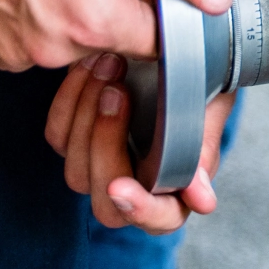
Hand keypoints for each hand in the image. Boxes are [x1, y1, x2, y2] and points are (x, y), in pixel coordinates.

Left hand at [45, 50, 230, 232]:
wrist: (173, 50)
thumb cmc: (200, 84)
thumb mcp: (210, 112)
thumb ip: (203, 154)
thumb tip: (203, 202)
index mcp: (174, 191)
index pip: (158, 219)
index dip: (140, 210)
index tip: (120, 188)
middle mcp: (133, 188)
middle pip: (106, 203)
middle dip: (106, 147)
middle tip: (118, 93)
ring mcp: (99, 168)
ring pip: (76, 172)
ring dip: (87, 117)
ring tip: (109, 67)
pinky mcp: (73, 142)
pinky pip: (58, 135)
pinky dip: (70, 99)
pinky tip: (91, 66)